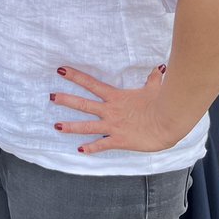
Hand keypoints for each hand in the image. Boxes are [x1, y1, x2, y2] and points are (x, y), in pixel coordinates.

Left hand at [49, 65, 186, 154]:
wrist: (168, 121)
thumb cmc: (162, 103)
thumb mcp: (154, 89)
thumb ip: (153, 79)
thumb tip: (158, 68)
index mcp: (115, 97)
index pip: (91, 84)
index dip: (75, 76)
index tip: (61, 70)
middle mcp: (110, 110)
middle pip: (83, 104)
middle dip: (66, 100)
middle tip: (50, 97)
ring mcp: (113, 126)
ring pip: (87, 126)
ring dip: (71, 126)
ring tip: (56, 126)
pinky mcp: (119, 140)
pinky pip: (102, 145)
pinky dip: (90, 148)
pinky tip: (79, 150)